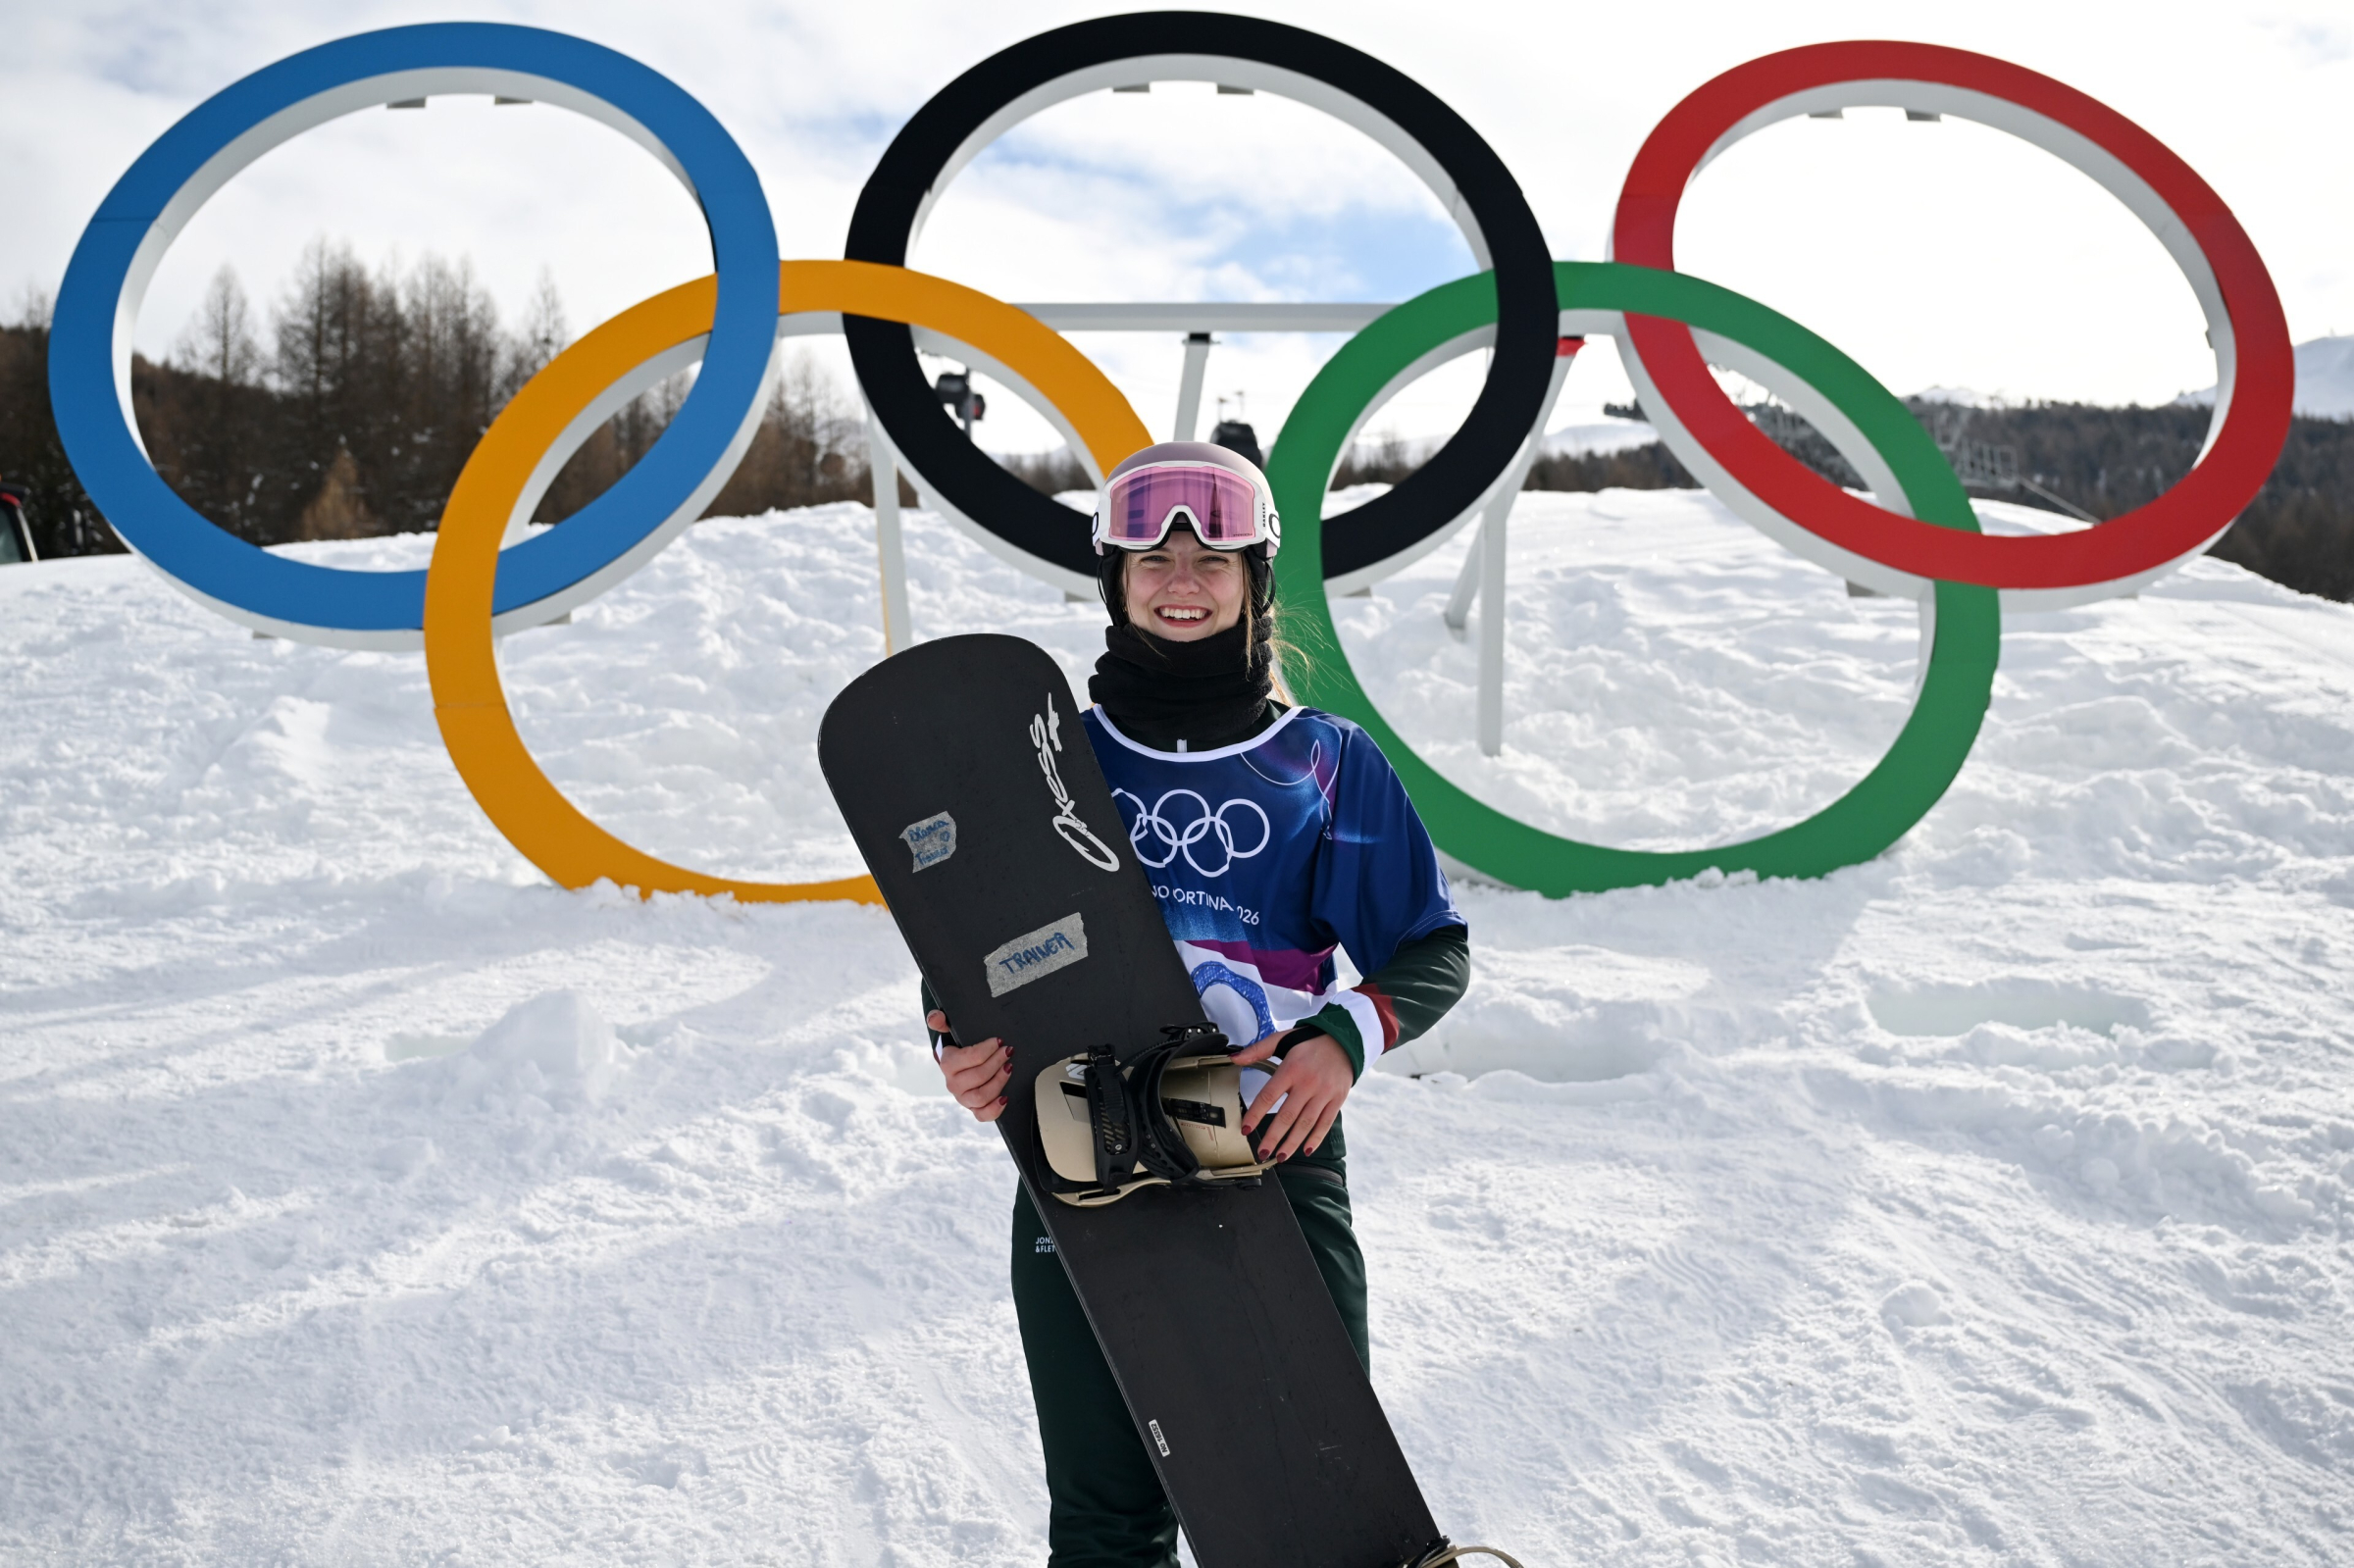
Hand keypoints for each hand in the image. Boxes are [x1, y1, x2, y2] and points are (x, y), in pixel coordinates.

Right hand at [930, 1009, 1010, 1122]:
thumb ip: (940, 1020)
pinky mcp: (973, 1108)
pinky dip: (994, 1109)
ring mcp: (963, 1097)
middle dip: (996, 1062)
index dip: (986, 1050)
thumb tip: (936, 1017)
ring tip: (1009, 1067)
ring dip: (999, 1081)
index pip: (967, 1058)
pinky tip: (1005, 1098)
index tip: (998, 1041)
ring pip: (981, 1096)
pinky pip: (982, 1115)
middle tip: (1008, 1051)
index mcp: (947, 1063)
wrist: (961, 1062)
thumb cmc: (959, 1045)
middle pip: (978, 1076)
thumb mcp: (950, 1030)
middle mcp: (953, 1083)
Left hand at [1234, 1030, 1352, 1162]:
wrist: (1345, 1039)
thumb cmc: (1311, 1041)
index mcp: (1292, 1069)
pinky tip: (1305, 1150)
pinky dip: (1316, 1138)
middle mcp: (1308, 1083)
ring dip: (1292, 1143)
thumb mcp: (1283, 1039)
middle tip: (1263, 1152)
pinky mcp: (1337, 1100)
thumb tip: (1235, 1058)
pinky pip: (1325, 1123)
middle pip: (1287, 1116)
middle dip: (1273, 1137)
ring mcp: (1324, 1094)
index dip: (1256, 1114)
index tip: (1246, 1128)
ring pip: (1306, 1124)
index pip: (1269, 1095)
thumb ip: (1258, 1050)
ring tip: (1280, 1156)